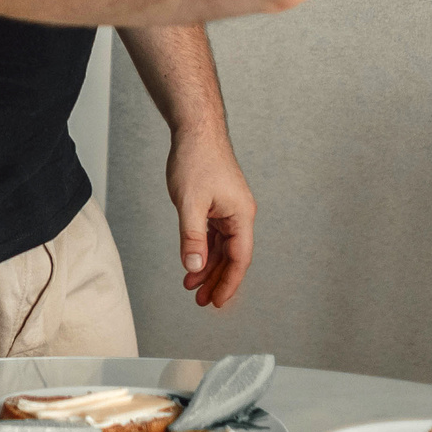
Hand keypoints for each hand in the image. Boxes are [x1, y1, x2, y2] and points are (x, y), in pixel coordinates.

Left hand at [165, 134, 255, 307]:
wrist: (195, 130)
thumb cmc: (196, 160)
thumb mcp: (189, 203)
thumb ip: (192, 237)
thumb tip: (194, 267)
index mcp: (241, 215)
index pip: (239, 258)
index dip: (229, 283)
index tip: (217, 301)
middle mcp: (239, 214)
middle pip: (232, 256)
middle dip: (217, 280)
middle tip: (202, 301)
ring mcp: (229, 209)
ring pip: (221, 247)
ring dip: (208, 267)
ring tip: (192, 287)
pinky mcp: (218, 204)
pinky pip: (214, 235)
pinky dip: (203, 249)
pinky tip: (191, 262)